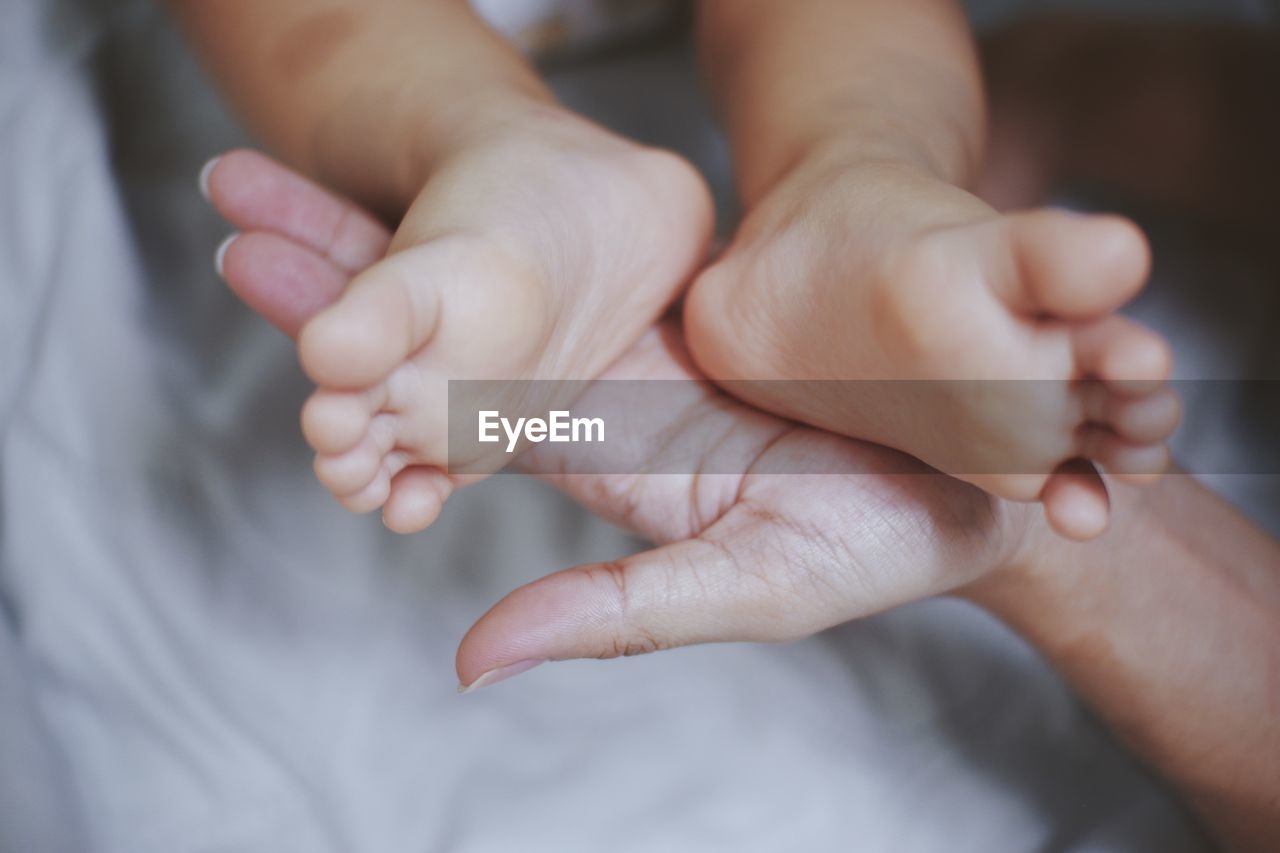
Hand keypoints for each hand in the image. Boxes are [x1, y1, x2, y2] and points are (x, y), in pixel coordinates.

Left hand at [206, 150, 1043, 689]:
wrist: (983, 467)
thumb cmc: (876, 543)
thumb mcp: (745, 587)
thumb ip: (616, 613)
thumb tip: (473, 657)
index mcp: (591, 459)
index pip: (436, 407)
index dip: (348, 351)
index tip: (255, 280)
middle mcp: (594, 393)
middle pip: (442, 326)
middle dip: (339, 263)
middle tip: (233, 191)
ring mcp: (639, 336)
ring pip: (494, 274)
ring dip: (398, 221)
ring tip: (290, 166)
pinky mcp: (691, 297)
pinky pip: (577, 244)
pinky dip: (499, 211)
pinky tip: (441, 170)